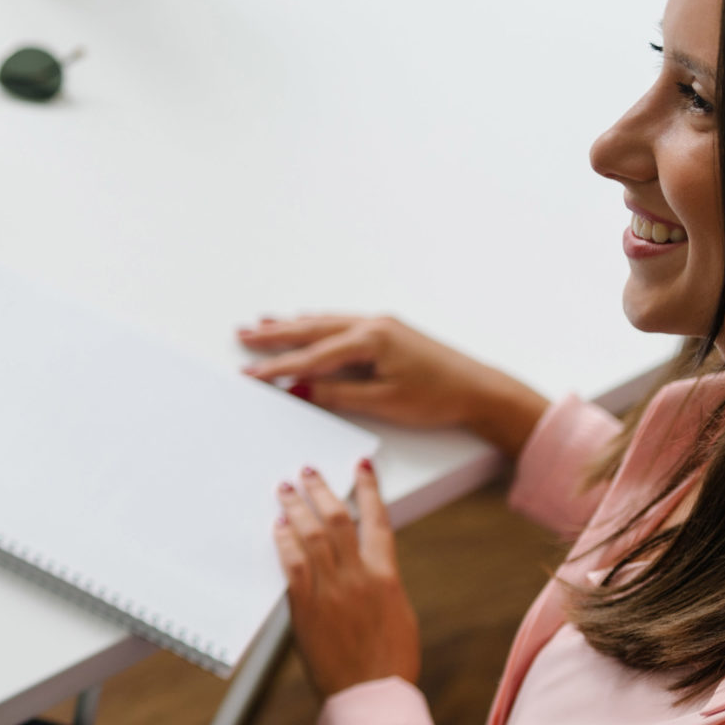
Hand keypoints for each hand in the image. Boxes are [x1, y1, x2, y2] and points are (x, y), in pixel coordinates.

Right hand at [237, 313, 549, 458]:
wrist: (481, 390)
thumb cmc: (439, 397)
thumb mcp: (382, 402)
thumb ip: (336, 393)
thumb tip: (299, 389)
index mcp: (370, 339)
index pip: (312, 356)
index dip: (278, 366)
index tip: (250, 373)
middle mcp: (373, 325)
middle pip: (313, 329)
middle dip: (276, 333)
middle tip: (242, 334)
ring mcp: (382, 325)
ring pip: (326, 323)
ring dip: (294, 325)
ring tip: (263, 323)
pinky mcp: (389, 332)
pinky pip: (342, 324)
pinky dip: (318, 325)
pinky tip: (308, 321)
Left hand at [274, 461, 420, 696]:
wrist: (372, 695)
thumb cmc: (389, 661)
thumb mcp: (397, 615)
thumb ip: (379, 584)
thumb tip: (366, 566)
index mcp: (386, 576)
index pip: (378, 521)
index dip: (369, 490)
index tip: (361, 467)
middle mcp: (359, 577)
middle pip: (337, 520)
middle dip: (321, 491)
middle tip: (306, 472)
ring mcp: (332, 591)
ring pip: (312, 536)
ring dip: (296, 508)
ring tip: (285, 490)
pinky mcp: (306, 608)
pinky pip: (293, 566)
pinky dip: (284, 542)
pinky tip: (277, 528)